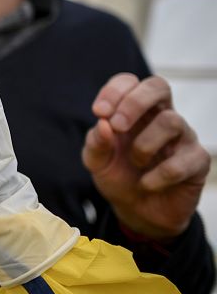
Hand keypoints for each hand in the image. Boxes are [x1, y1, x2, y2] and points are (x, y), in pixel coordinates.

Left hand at [83, 73, 209, 239]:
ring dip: (144, 144)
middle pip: (158, 85)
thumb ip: (95, 143)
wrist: (137, 211)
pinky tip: (147, 184)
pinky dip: (159, 175)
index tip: (99, 112)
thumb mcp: (97, 162)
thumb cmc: (118, 176)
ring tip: (136, 162)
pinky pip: (184, 160)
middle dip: (134, 102)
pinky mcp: (197, 161)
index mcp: (134, 111)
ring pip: (171, 121)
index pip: (130, 81)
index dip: (115, 90)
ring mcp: (182, 137)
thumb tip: (103, 125)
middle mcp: (161, 116)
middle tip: (117, 126)